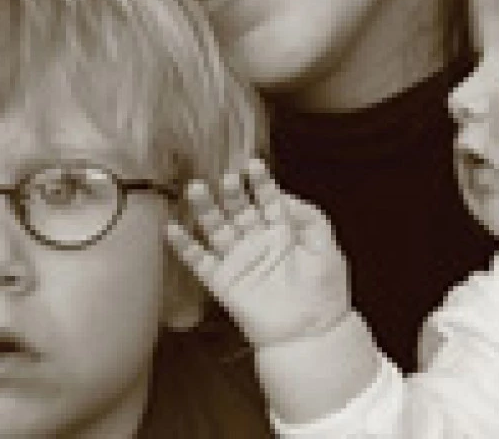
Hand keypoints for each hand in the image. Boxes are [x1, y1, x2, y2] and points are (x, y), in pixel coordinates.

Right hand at [166, 159, 351, 350]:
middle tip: (227, 177)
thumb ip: (309, 217)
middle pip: (239, 209)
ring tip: (196, 188)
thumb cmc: (324, 291)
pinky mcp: (222, 282)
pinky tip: (172, 228)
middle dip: (232, 192)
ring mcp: (238, 259)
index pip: (268, 198)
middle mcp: (256, 240)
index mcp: (282, 230)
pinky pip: (199, 261)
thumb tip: (285, 194)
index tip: (252, 164)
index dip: (261, 182)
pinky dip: (184, 246)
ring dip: (205, 209)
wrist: (311, 334)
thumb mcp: (325, 246)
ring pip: (216, 228)